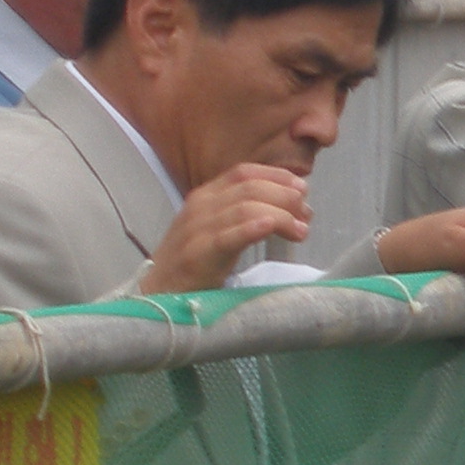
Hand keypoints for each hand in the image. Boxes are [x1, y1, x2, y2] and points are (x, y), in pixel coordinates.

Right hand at [144, 164, 309, 293]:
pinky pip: (227, 236)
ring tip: (300, 231)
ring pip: (245, 208)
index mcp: (206, 196)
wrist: (157, 292)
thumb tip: (291, 205)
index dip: (277, 176)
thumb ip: (246, 211)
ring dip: (280, 216)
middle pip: (250, 188)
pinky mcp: (198, 254)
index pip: (244, 172)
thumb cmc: (195, 261)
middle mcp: (200, 206)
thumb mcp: (219, 227)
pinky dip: (251, 228)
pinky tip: (270, 227)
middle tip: (307, 214)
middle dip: (285, 197)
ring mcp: (197, 229)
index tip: (302, 188)